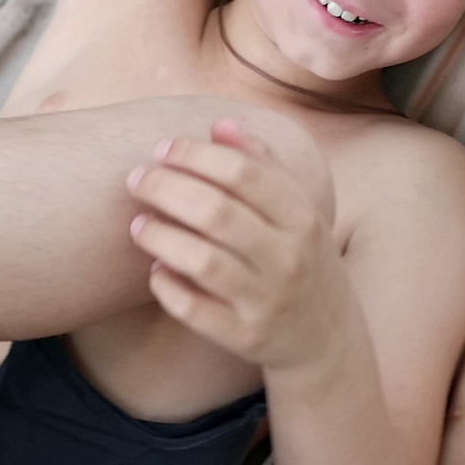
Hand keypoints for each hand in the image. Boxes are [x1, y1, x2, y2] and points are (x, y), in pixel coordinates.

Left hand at [126, 117, 349, 371]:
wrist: (328, 339)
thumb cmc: (301, 261)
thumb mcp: (298, 212)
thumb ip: (263, 165)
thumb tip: (221, 125)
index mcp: (303, 218)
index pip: (243, 172)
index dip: (194, 155)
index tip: (161, 149)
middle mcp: (289, 258)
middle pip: (215, 212)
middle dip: (165, 188)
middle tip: (136, 179)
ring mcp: (267, 301)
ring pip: (201, 261)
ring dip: (159, 236)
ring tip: (139, 224)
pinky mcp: (245, 337)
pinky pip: (193, 310)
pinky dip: (166, 285)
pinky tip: (156, 269)